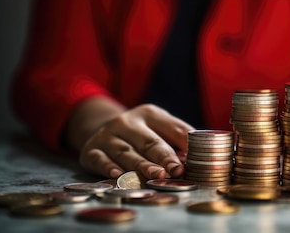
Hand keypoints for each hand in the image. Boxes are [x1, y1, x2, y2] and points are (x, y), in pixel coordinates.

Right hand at [66, 97, 193, 178]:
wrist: (101, 130)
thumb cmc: (141, 133)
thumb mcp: (159, 127)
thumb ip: (178, 139)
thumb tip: (198, 157)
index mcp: (149, 113)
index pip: (169, 128)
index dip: (182, 144)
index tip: (191, 158)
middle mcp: (126, 122)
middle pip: (148, 141)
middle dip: (163, 156)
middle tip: (175, 170)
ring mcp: (107, 136)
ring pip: (126, 153)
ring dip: (142, 165)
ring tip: (156, 175)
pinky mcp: (91, 150)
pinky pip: (101, 160)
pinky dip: (109, 168)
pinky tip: (118, 176)